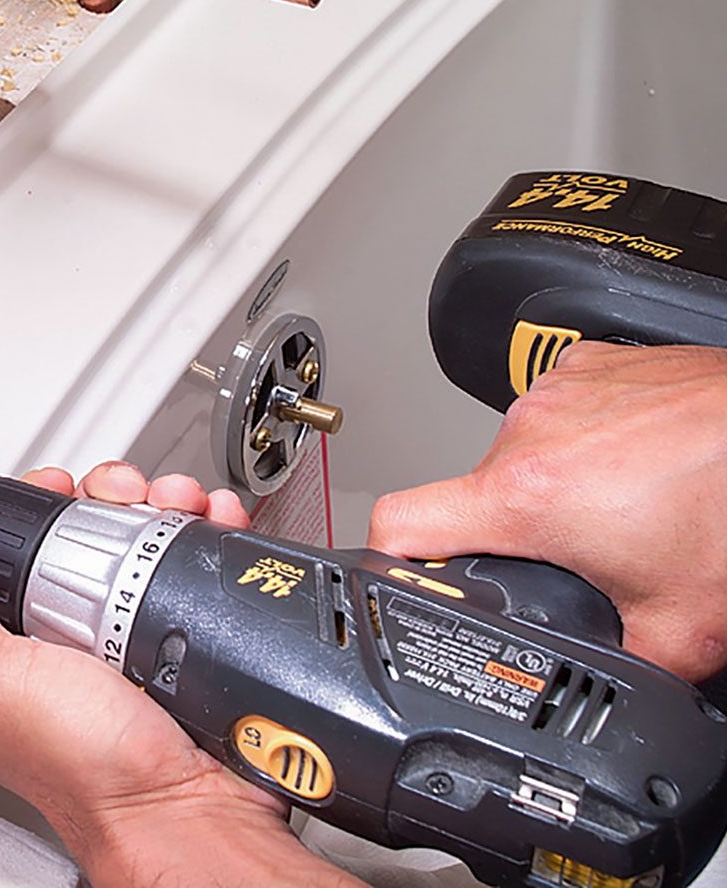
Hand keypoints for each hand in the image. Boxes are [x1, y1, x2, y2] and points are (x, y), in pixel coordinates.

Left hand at [0, 462, 355, 887]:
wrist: (183, 808)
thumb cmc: (88, 768)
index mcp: (18, 638)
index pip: (22, 539)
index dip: (42, 500)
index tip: (62, 486)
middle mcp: (77, 629)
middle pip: (91, 524)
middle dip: (114, 492)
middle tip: (129, 497)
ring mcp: (136, 628)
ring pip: (147, 533)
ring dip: (166, 502)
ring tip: (178, 506)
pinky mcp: (188, 630)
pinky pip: (198, 560)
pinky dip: (209, 528)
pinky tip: (212, 524)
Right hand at [368, 342, 726, 682]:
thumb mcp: (683, 626)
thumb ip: (623, 667)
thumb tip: (612, 702)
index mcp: (527, 495)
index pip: (400, 521)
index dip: (383, 556)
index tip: (390, 572)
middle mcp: (526, 432)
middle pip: (477, 495)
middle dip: (521, 531)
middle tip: (591, 549)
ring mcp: (554, 389)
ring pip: (522, 453)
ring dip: (556, 482)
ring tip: (627, 498)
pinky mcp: (585, 364)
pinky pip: (558, 410)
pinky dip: (585, 438)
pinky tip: (636, 456)